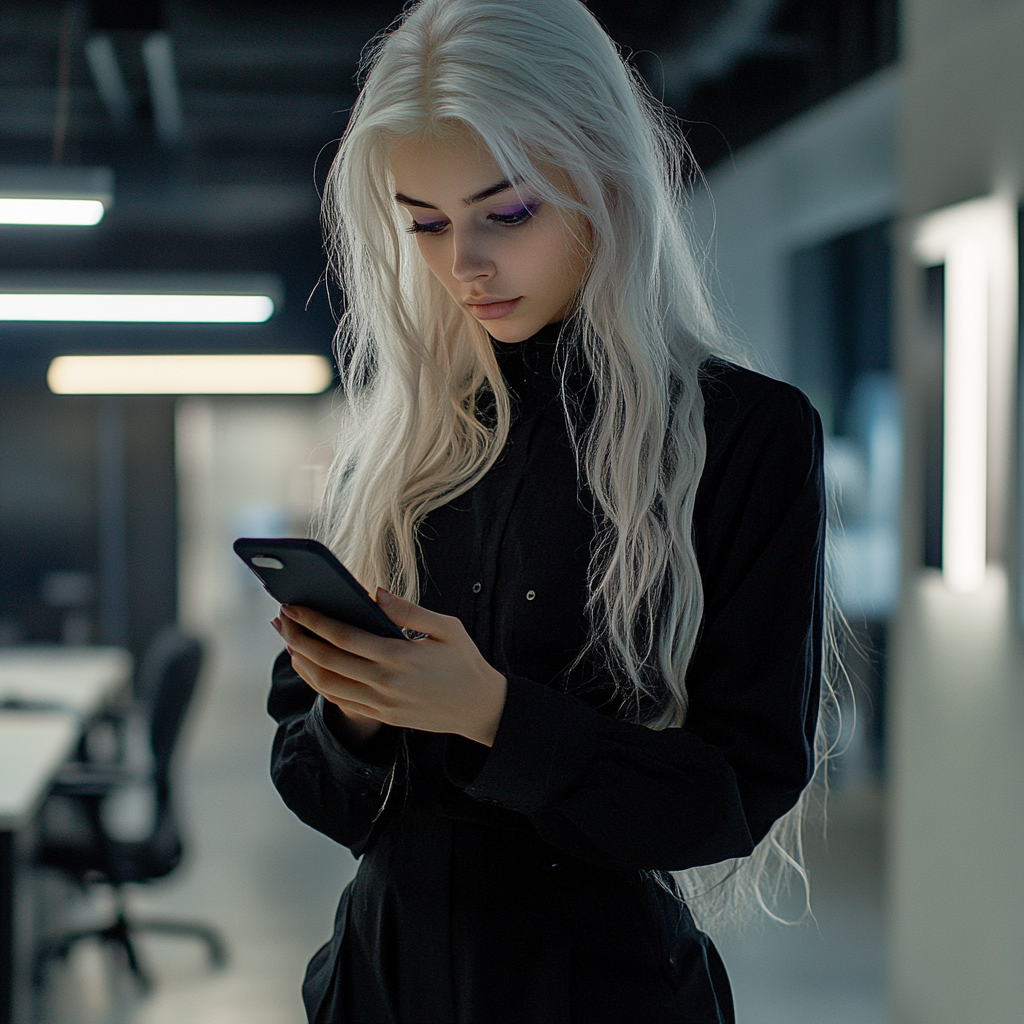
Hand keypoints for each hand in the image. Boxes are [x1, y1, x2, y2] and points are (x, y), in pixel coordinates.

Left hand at [274, 590, 507, 746]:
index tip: (294, 606)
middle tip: (281, 619)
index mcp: (400, 656)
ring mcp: (381, 704)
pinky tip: (309, 667)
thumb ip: (410, 611)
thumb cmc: (464, 662)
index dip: (314, 621)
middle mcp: (385, 683)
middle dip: (298, 638)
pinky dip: (318, 683)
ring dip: (302, 662)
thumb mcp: (447, 628)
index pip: (345, 637)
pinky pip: (340, 701)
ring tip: (288, 640)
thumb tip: (376, 594)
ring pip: (327, 684)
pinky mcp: (382, 716)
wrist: (480, 709)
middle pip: (328, 661)